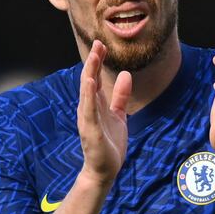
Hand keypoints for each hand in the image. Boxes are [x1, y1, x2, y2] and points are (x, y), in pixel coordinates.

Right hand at [77, 40, 131, 185]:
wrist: (105, 169)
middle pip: (90, 81)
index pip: (95, 78)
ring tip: (93, 58)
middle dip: (93, 62)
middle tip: (97, 44)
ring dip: (90, 74)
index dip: (98, 61)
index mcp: (96, 104)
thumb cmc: (110, 143)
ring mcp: (88, 119)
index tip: (101, 44)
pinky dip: (89, 95)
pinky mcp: (90, 130)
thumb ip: (121, 96)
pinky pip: (89, 110)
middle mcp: (89, 108)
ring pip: (87, 92)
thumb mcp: (119, 115)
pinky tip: (90, 82)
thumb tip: (126, 74)